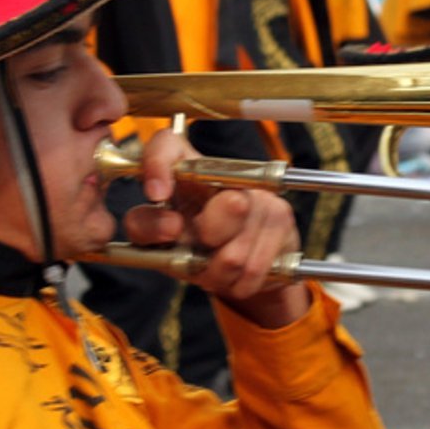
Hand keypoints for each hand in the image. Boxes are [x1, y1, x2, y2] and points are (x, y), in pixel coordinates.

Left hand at [124, 130, 308, 326]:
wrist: (241, 268)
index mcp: (185, 169)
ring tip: (214, 269)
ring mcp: (258, 193)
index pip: (168, 144)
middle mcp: (224, 172)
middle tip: (202, 248)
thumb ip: (149, 229)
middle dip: (211, 239)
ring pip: (235, 253)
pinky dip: (237, 284)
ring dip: (218, 274)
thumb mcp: (160, 240)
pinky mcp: (280, 216)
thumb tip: (172, 224)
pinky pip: (253, 268)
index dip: (160, 164)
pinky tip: (234, 276)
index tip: (156, 195)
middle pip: (228, 204)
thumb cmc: (191, 246)